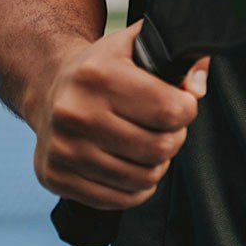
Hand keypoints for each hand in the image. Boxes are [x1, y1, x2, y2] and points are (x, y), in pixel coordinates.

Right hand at [28, 22, 209, 209]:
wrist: (49, 87)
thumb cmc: (105, 68)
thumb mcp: (138, 45)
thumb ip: (178, 56)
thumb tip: (196, 88)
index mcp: (99, 75)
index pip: (170, 110)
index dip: (188, 110)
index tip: (182, 104)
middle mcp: (74, 112)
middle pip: (159, 148)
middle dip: (175, 138)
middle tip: (167, 128)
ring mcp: (62, 149)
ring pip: (143, 178)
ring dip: (157, 164)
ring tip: (149, 144)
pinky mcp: (54, 178)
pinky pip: (119, 200)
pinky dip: (136, 188)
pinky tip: (133, 165)